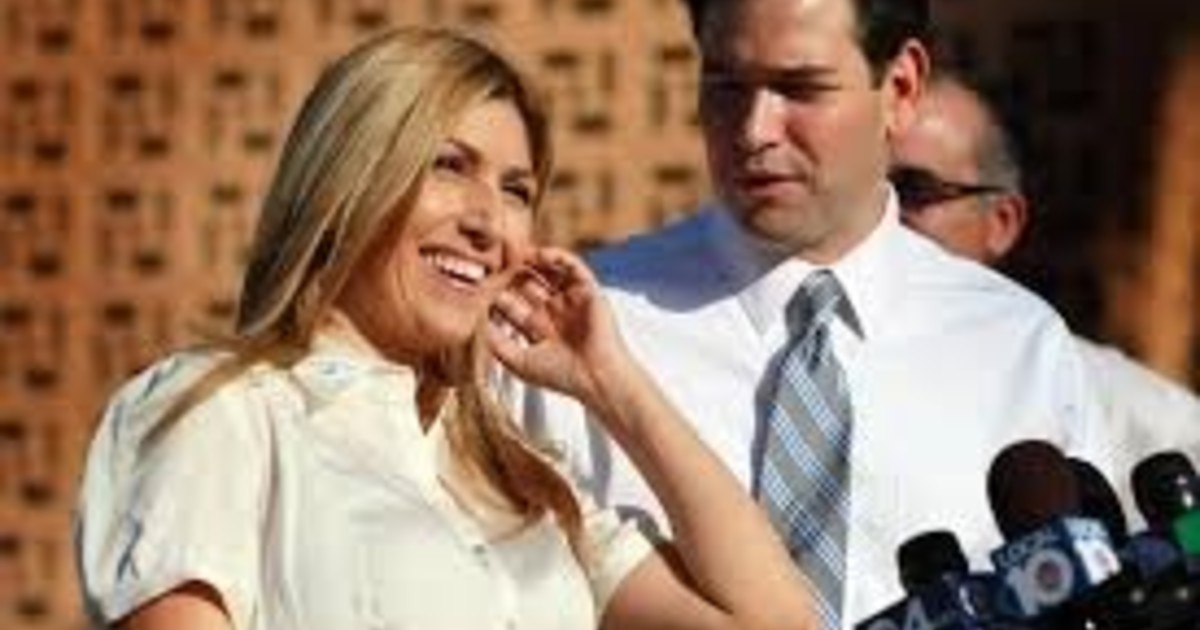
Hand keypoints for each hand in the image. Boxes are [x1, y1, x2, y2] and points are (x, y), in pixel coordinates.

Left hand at [485, 247, 628, 409]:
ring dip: (532, 261)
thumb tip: (477, 325)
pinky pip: (572, 266)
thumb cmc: (561, 375)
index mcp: (538, 328)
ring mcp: (571, 300)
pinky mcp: (588, 290)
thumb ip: (497, 344)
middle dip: (511, 273)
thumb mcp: (519, 362)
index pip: (513, 304)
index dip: (497, 294)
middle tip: (495, 261)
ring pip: (549, 271)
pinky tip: (539, 254)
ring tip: (515, 252)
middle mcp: (554, 311)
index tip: (481, 285)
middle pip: (528, 283)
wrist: (595, 378)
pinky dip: (557, 257)